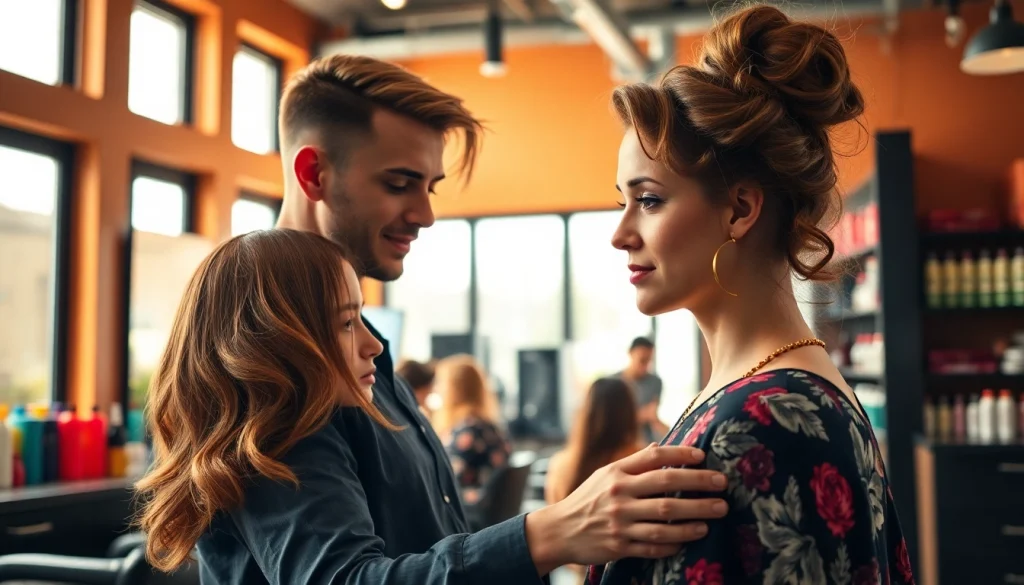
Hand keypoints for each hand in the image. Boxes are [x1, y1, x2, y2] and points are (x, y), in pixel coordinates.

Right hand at [525, 444, 727, 574]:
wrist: (559, 530)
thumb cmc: (587, 499)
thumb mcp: (605, 475)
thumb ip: (633, 462)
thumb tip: (659, 446)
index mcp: (616, 473)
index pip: (653, 458)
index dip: (680, 455)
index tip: (703, 456)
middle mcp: (619, 495)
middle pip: (665, 488)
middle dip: (698, 485)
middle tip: (722, 486)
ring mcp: (619, 523)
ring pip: (664, 520)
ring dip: (693, 518)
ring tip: (714, 516)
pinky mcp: (620, 546)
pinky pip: (653, 547)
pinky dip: (673, 544)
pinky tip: (689, 540)